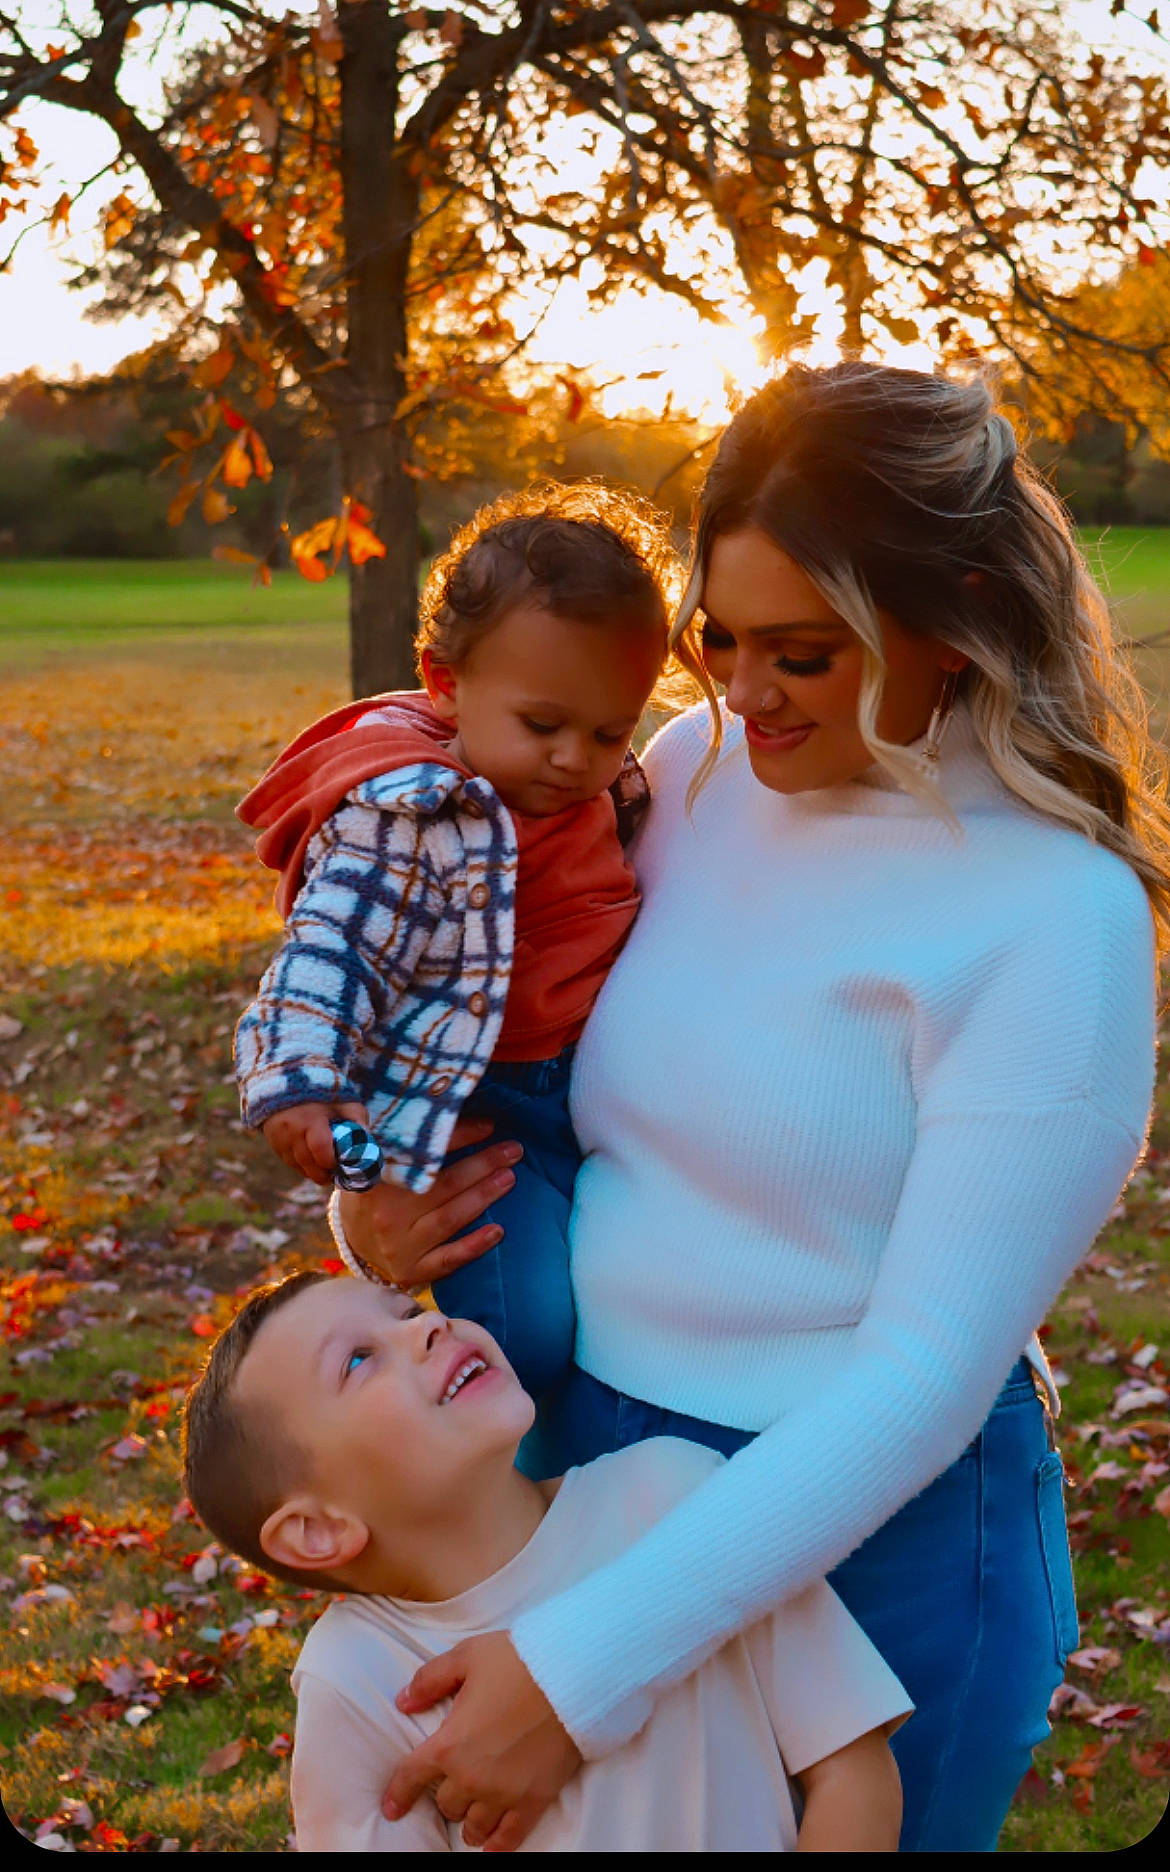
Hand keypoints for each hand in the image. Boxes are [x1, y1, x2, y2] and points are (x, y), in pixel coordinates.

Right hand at [262, 1099, 368, 1185]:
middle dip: (320, 1174)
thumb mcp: (344, 1102)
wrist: (289, 1082)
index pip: (320, 1149)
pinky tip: (309, 1164)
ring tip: (322, 1172)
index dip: (330, 1162)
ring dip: (309, 1172)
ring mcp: (278, 1136)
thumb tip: (368, 1142)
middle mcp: (291, 1129)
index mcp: (310, 1118)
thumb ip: (357, 1120)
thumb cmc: (322, 1094)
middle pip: (306, 1162)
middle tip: (331, 1176)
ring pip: (295, 1164)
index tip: (338, 1166)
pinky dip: (298, 1165)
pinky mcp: (272, 1140)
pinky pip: (286, 1160)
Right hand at [339, 1118, 523, 1289]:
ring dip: (483, 1196)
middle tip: (513, 1150)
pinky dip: (473, 1246)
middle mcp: (386, 1213)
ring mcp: (398, 1245)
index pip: (423, 1154)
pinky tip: (498, 1231)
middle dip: (482, 1164)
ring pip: (449, 1218)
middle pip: (442, 1185)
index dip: (459, 1137)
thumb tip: (452, 1109)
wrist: (354, 1242)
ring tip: (509, 1177)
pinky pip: (447, 1260)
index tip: (489, 1125)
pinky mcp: (411, 1271)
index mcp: (377, 1179)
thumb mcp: (380, 1164)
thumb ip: (406, 1144)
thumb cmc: (378, 1192)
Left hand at [383, 1631, 580, 1851]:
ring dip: (469, 1821)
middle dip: (447, 1795)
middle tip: (454, 1785)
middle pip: (446, 1804)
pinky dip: (497, 1845)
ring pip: (473, 1825)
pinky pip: (509, 1838)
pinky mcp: (534, 1801)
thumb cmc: (517, 1661)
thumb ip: (430, 1679)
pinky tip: (490, 1844)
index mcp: (450, 1743)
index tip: (391, 1808)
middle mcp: (472, 1777)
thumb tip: (403, 1701)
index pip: (413, 1777)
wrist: (572, 1675)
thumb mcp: (467, 1657)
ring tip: (471, 1817)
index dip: (398, 1794)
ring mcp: (504, 1793)